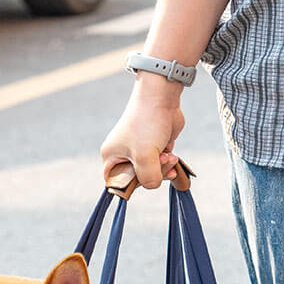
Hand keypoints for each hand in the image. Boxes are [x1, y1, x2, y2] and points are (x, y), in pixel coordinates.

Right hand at [101, 74, 184, 189]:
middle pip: (138, 180)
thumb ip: (148, 179)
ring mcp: (139, 151)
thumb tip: (153, 184)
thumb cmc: (146, 123)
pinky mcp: (153, 147)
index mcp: (111, 157)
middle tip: (161, 160)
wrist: (161, 98)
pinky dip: (168, 162)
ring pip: (152, 173)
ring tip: (169, 156)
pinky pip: (160, 165)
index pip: (117, 184)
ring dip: (163, 168)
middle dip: (154, 173)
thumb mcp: (145, 157)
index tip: (145, 176)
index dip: (132, 185)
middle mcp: (123, 155)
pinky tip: (172, 154)